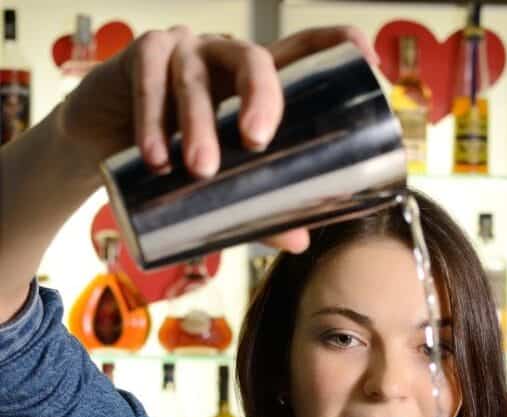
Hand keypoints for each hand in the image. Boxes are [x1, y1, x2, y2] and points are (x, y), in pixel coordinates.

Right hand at [56, 24, 377, 252]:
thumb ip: (255, 207)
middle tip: (256, 140)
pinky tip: (154, 156)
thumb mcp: (218, 183)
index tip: (365, 54)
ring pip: (196, 79)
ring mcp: (183, 51)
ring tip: (197, 169)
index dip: (332, 44)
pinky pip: (148, 82)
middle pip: (254, 60)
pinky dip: (151, 121)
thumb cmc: (175, 157)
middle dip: (260, 96)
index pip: (298, 51)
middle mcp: (224, 59)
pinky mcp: (140, 56)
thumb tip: (301, 244)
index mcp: (253, 82)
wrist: (102, 144)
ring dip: (197, 123)